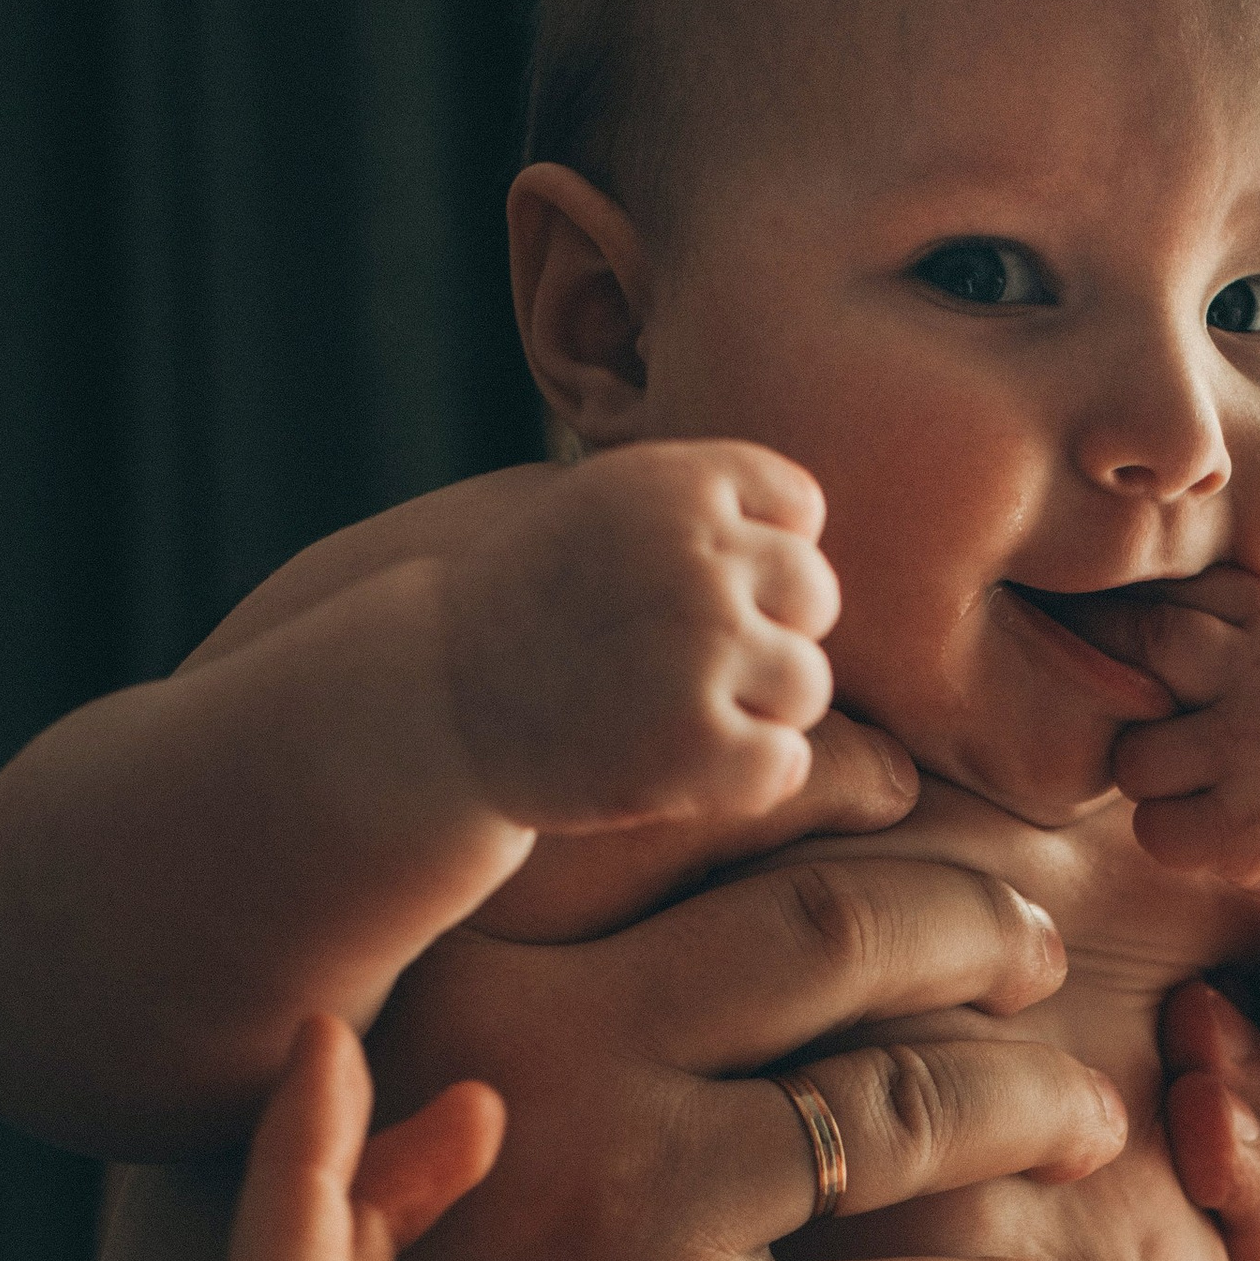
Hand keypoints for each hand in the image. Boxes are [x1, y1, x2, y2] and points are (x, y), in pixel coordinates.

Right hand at [73, 842, 1121, 1260]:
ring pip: (906, 1105)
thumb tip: (716, 782)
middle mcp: (558, 1044)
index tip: (910, 794)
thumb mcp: (389, 1041)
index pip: (710, 801)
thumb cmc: (348, 1226)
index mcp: (481, 944)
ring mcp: (630, 1193)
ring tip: (1089, 1122)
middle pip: (840, 928)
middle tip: (1038, 953)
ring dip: (1032, 1106)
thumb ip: (524, 929)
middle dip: (975, 930)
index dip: (846, 780)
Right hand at [436, 441, 838, 836]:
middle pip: (814, 595)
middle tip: (690, 663)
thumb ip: (706, 500)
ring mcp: (702, 651)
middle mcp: (696, 559)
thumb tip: (819, 520)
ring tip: (679, 712)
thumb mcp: (609, 506)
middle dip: (767, 632)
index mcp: (678, 485)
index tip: (698, 586)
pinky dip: (748, 775)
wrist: (440, 702)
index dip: (760, 553)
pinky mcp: (698, 742)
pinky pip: (787, 760)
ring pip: (807, 683)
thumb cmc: (538, 604)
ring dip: (757, 709)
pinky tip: (688, 767)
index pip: (798, 507)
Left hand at [1102, 568, 1259, 916]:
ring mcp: (1258, 751)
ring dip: (1148, 780)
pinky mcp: (1246, 828)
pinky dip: (1172, 837)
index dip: (1106, 613)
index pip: (1162, 592)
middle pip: (1139, 645)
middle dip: (1102, 674)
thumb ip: (1220, 616)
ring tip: (1197, 785)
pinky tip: (1216, 830)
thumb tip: (1093, 584)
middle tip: (1103, 704)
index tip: (1072, 625)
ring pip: (1134, 755)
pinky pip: (1155, 826)